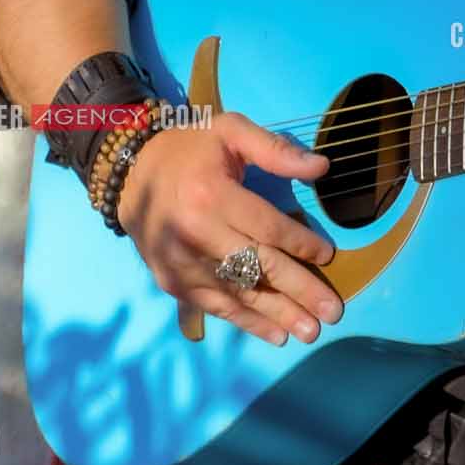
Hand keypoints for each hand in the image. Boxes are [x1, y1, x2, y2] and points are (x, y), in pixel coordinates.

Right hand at [116, 110, 342, 345]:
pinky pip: (216, 306)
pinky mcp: (172, 281)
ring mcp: (182, 263)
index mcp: (212, 194)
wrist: (132, 174)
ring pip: (239, 294)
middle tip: (333, 311)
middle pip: (258, 266)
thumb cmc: (191, 149)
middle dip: (299, 290)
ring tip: (311, 332)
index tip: (329, 256)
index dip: (301, 244)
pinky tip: (275, 334)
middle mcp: (195, 234)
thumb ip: (275, 150)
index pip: (267, 227)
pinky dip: (246, 322)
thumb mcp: (231, 131)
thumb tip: (322, 168)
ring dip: (278, 315)